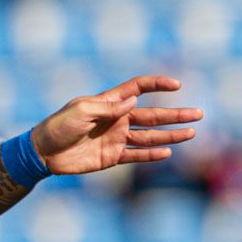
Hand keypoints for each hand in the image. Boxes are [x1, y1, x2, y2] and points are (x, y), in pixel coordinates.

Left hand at [32, 75, 201, 174]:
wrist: (42, 153)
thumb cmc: (57, 126)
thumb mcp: (80, 111)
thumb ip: (107, 107)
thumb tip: (133, 101)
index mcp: (108, 102)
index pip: (138, 88)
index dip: (157, 85)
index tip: (177, 85)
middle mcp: (117, 119)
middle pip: (152, 115)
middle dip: (175, 114)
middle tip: (199, 114)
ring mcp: (116, 138)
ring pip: (150, 136)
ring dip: (170, 135)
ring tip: (191, 133)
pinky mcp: (112, 157)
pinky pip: (136, 155)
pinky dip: (151, 155)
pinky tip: (168, 152)